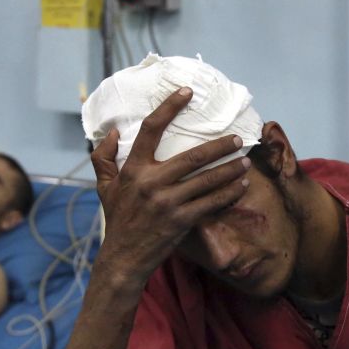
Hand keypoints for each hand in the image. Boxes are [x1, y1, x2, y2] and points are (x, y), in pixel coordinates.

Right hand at [91, 87, 250, 279]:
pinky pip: (211, 203)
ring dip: (231, 169)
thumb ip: (104, 158)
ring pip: (208, 180)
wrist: (124, 256)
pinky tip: (241, 186)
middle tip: (237, 138)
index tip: (187, 91)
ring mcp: (168, 203)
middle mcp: (151, 183)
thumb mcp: (105, 187)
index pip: (151, 129)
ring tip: (245, 161)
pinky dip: (229, 194)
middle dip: (220, 146)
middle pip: (193, 156)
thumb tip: (113, 131)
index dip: (170, 107)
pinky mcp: (182, 221)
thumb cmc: (118, 218)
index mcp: (133, 169)